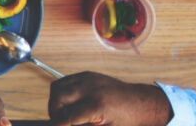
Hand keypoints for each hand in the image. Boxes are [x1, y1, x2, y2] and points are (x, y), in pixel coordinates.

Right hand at [48, 72, 171, 125]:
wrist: (142, 102)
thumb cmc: (127, 120)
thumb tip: (66, 125)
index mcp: (98, 106)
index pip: (68, 115)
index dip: (58, 122)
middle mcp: (91, 89)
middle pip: (58, 96)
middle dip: (53, 110)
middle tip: (58, 120)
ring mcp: (88, 79)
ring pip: (58, 86)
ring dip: (55, 100)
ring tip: (63, 111)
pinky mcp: (88, 74)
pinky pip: (66, 81)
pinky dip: (62, 92)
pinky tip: (69, 101)